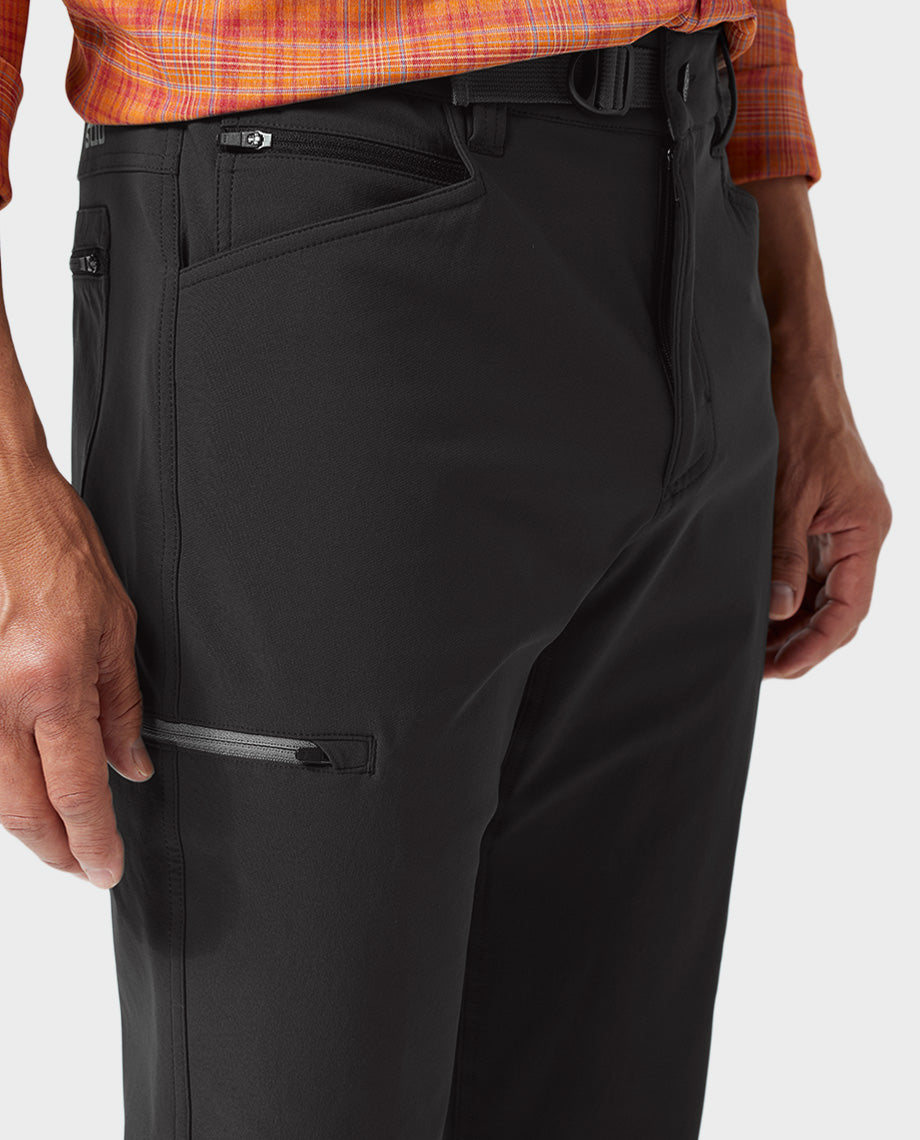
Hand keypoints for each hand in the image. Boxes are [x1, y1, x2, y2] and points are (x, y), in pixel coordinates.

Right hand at [0, 451, 152, 887]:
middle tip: (81, 865)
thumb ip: (122, 705)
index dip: (92, 842)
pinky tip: (20, 790)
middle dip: (55, 850)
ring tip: (57, 836)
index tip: (104, 867)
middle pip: (21, 809)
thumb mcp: (116, 626)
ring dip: (24, 824)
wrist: (0, 504)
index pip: (76, 790)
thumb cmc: (56, 550)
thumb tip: (129, 764)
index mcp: (53, 681)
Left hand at [743, 176, 892, 678]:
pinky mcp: (815, 507)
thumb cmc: (797, 415)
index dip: (815, 647)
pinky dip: (783, 587)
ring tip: (750, 644)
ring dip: (789, 619)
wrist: (793, 361)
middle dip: (799, 640)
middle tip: (755, 667)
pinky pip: (805, 562)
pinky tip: (755, 602)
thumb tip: (782, 611)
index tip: (778, 671)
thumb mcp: (786, 491)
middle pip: (835, 606)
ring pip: (819, 587)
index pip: (848, 611)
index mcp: (864, 529)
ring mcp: (836, 519)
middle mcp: (857, 530)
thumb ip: (783, 553)